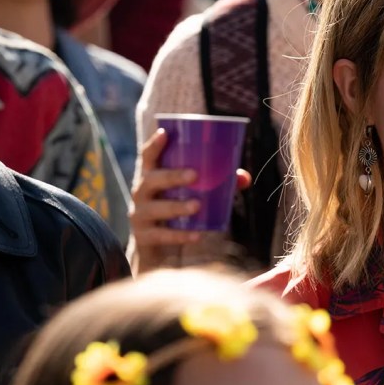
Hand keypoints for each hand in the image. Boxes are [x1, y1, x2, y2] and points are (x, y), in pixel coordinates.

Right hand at [129, 129, 250, 272]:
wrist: (158, 251)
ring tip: (197, 205)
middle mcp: (141, 192)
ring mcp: (140, 215)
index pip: (148, 157)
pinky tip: (197, 235)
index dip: (154, 145)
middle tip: (195, 175)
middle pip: (152, 179)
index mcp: (152, 176)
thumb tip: (244, 178)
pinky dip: (180, 235)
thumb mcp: (191, 195)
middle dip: (172, 175)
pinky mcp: (144, 237)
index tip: (164, 133)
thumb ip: (217, 184)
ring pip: (156, 208)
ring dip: (176, 206)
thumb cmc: (176, 212)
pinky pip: (161, 235)